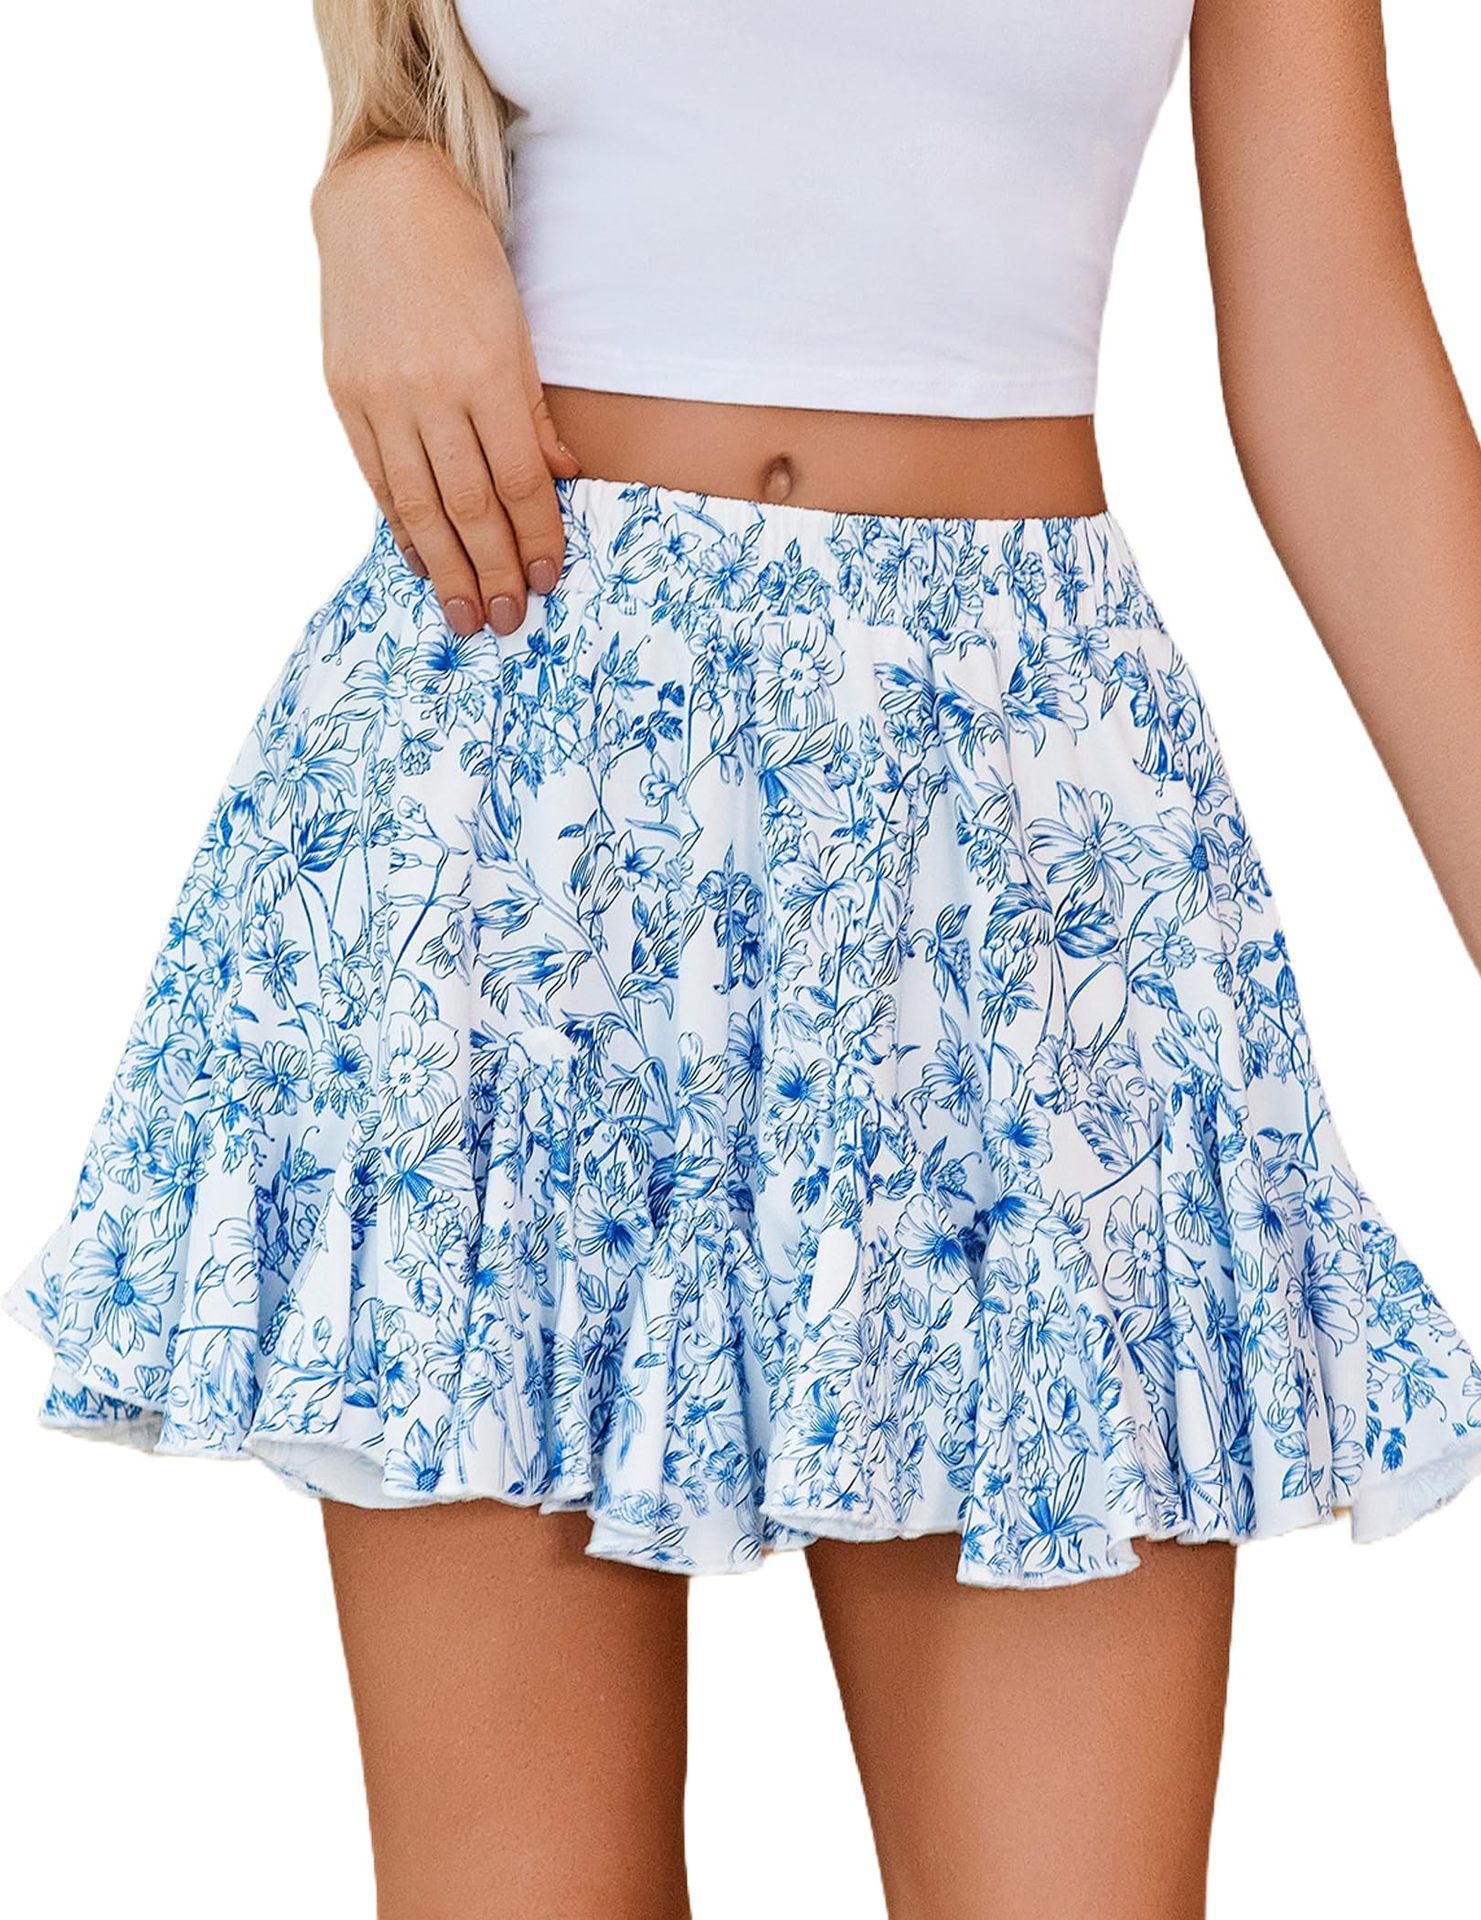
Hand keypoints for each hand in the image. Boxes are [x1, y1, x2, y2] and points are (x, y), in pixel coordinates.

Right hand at [311, 139, 579, 637]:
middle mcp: (429, 392)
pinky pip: (378, 481)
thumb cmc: (464, 261)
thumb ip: (532, 410)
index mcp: (484, 373)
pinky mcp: (344, 397)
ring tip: (467, 615)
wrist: (382, 200)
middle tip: (509, 622)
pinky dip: (402, 529)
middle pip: (470, 507)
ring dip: (448, 570)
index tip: (549, 580)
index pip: (519, 482)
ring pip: (420, 507)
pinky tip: (422, 563)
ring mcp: (380, 398)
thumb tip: (559, 479)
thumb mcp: (516, 327)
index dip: (537, 539)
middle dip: (493, 572)